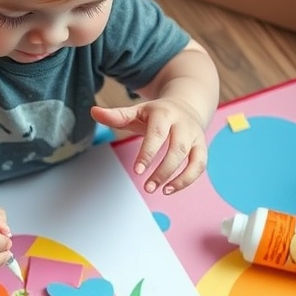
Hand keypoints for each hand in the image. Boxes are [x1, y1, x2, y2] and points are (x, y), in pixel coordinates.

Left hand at [91, 97, 206, 193]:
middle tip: (147, 187)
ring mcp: (195, 136)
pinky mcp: (201, 147)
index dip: (148, 152)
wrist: (186, 105)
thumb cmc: (156, 113)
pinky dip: (187, 180)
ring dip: (178, 178)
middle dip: (163, 170)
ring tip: (160, 190)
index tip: (138, 171)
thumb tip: (94, 111)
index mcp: (164, 113)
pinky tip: (170, 189)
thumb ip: (116, 115)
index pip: (158, 133)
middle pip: (178, 148)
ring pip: (193, 159)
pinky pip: (199, 166)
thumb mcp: (136, 111)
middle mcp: (183, 125)